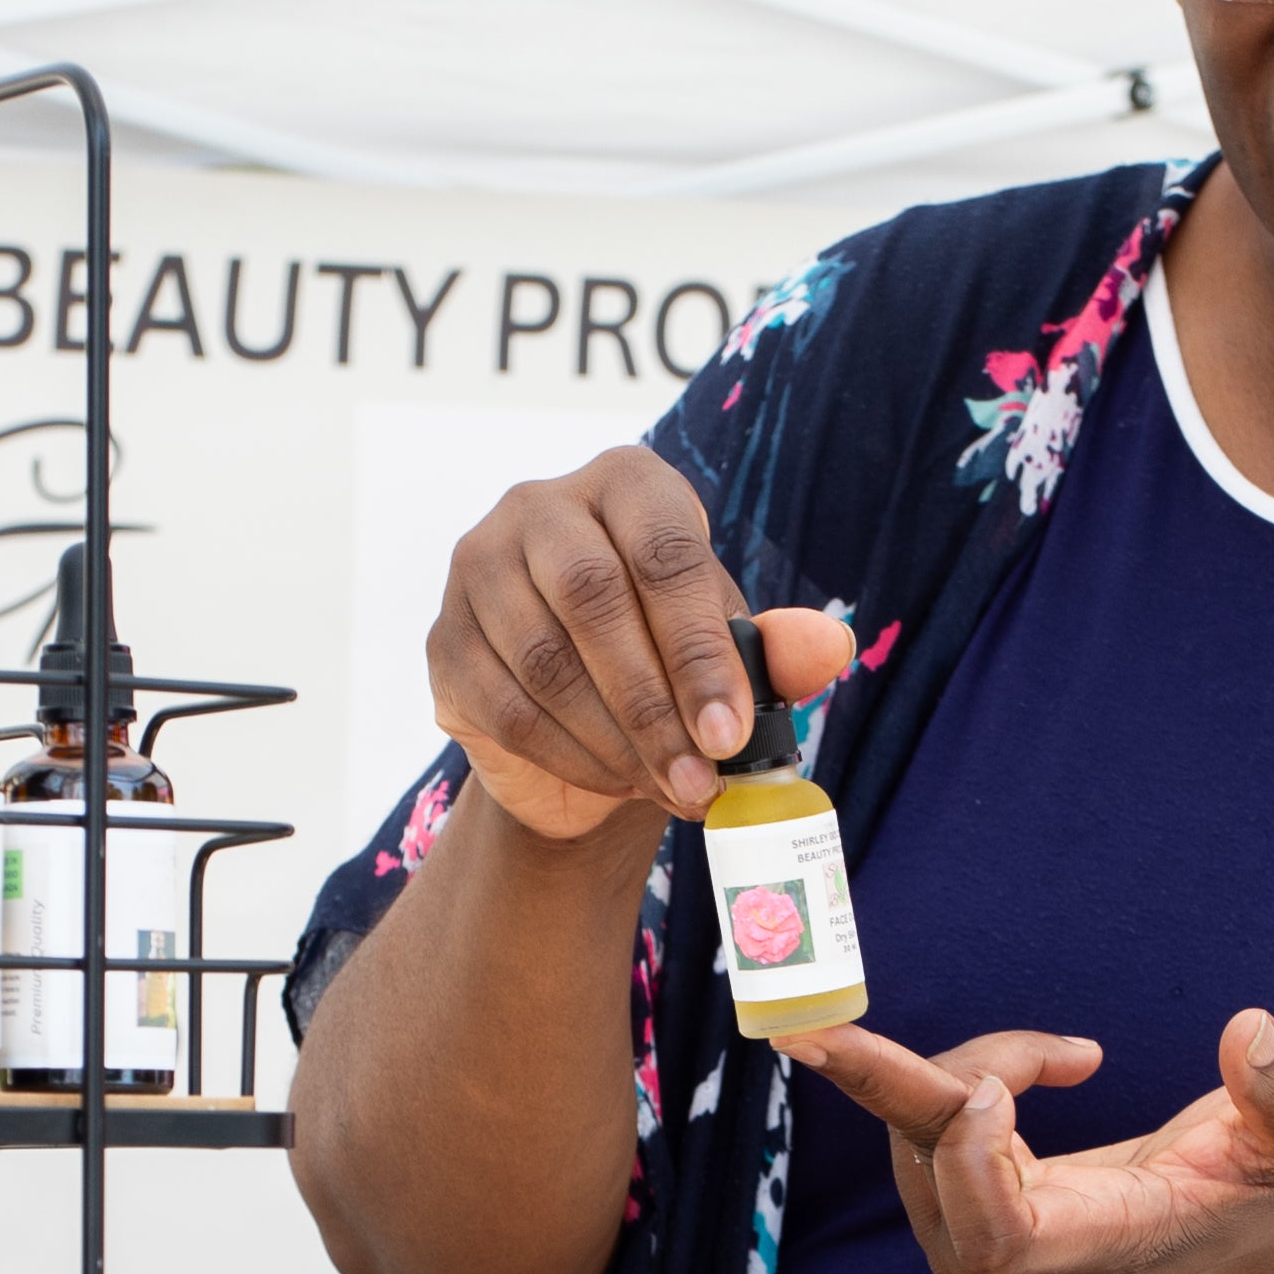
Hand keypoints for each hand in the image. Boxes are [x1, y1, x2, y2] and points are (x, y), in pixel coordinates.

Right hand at [424, 446, 854, 842]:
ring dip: (616, 742)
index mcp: (627, 483)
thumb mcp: (731, 649)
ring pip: (545, 661)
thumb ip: (777, 648)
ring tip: (670, 791)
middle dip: (656, 706)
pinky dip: (568, 757)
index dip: (700, 651)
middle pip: (594, 601)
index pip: (663, 554)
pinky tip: (616, 782)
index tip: (731, 735)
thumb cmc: (669, 652)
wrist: (582, 704)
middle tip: (701, 782)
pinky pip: (504, 706)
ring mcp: (477, 567)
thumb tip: (830, 645)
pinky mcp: (443, 639)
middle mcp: (539, 506)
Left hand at [783, 1010, 1273, 1273]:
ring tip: (1068, 1056)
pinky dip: (976, 1069)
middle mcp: (1019, 1255)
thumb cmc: (1272, 1195)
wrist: (1239, 1250)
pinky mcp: (965, 1198)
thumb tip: (1250, 1030)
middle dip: (891, 1082)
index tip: (995, 1094)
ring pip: (920, 1125)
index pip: (993, 1234)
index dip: (971, 1165)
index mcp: (1095, 1248)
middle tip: (812, 1021)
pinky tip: (1051, 1064)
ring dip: (980, 1060)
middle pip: (927, 1163)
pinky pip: (927, 1115)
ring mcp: (981, 1233)